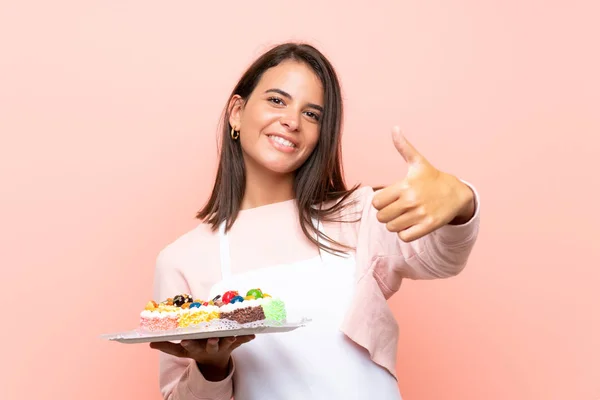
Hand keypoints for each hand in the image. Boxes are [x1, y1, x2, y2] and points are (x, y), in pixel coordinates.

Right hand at [149, 335, 255, 380]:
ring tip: (234, 336)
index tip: (185, 341)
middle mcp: (209, 348)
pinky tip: (253, 334)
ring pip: (227, 343)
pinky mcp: (233, 344)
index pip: (190, 347)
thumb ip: (167, 346)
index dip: (188, 344)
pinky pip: (241, 340)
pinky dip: (247, 337)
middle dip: (212, 342)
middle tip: (213, 338)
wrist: (213, 364)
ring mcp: (222, 347)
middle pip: (211, 346)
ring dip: (231, 339)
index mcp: (196, 349)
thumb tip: (149, 342)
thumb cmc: (195, 350)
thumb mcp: (181, 351)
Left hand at [372, 126, 474, 241]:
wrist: (456, 193)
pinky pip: (405, 237)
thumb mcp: (418, 162)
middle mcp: (411, 200)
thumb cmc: (432, 178)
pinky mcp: (428, 226)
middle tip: (396, 209)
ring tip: (404, 216)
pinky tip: (410, 225)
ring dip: (395, 224)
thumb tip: (394, 128)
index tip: (389, 199)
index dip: (380, 202)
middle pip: (382, 217)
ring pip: (392, 228)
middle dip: (386, 214)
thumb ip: (403, 147)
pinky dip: (405, 233)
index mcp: (405, 185)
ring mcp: (420, 214)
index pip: (376, 202)